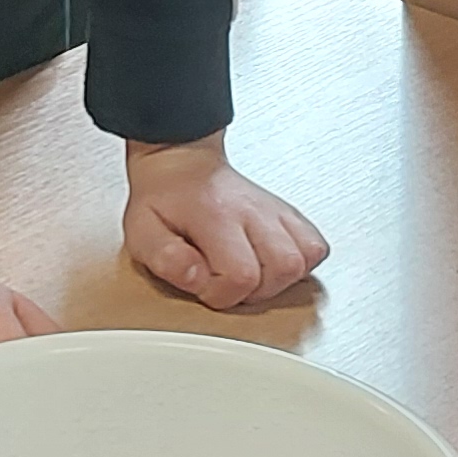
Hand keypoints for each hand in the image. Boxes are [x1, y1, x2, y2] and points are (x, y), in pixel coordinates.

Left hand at [121, 136, 326, 309]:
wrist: (182, 163)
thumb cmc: (163, 200)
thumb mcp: (142, 232)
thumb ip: (165, 259)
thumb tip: (196, 278)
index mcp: (217, 216)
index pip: (241, 274)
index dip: (221, 292)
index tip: (204, 283)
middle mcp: (253, 211)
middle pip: (284, 267)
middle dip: (256, 291)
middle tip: (228, 281)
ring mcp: (275, 211)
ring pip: (306, 258)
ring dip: (280, 280)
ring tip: (251, 274)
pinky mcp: (289, 215)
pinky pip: (315, 245)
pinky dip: (301, 264)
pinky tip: (272, 264)